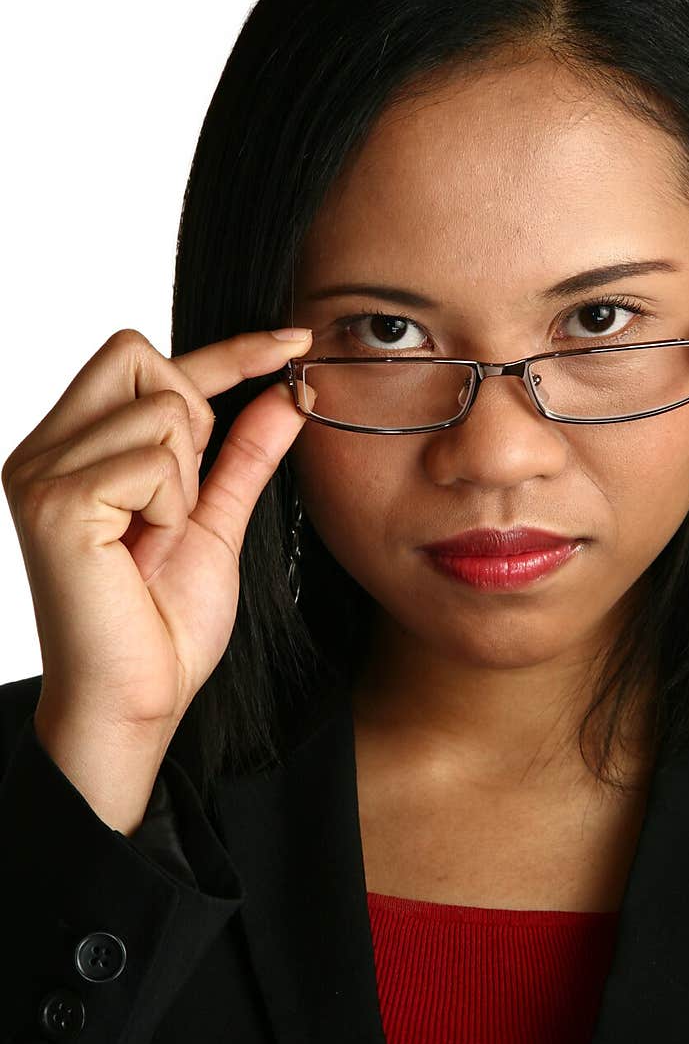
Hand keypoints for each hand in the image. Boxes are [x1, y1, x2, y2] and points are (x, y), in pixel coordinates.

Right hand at [2, 327, 311, 743]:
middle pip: (141, 355)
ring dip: (184, 481)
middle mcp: (44, 450)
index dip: (227, 350)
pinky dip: (172, 506)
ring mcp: (42, 472)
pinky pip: (152, 458)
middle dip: (190, 419)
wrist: (137, 702)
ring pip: (158, 407)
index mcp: (72, 449)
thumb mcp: (214, 522)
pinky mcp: (55, 501)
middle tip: (180, 502)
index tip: (292, 341)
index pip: (145, 361)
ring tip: (155, 539)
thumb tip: (288, 391)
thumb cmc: (163, 625)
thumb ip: (243, 454)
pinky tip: (145, 550)